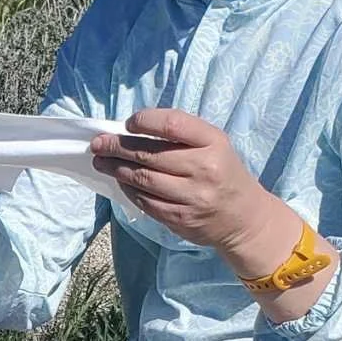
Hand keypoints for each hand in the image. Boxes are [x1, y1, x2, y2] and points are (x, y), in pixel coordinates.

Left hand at [90, 108, 300, 275]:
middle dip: (117, 147)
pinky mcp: (180, 218)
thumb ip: (181, 135)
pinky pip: (145, 201)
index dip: (144, 121)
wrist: (243, 217)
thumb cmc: (222, 172)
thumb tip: (132, 130)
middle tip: (98, 144)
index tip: (127, 123)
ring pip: (143, 179)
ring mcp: (192, 196)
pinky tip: (120, 182)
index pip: (172, 124)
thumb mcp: (214, 145)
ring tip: (101, 161)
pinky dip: (128, 190)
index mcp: (214, 142)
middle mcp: (204, 168)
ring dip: (116, 169)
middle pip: (150, 154)